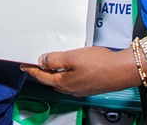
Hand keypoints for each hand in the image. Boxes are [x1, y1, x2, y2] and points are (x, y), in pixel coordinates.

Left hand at [21, 46, 137, 96]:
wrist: (122, 70)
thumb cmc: (100, 64)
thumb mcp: (72, 57)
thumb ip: (55, 59)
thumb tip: (42, 61)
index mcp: (64, 83)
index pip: (42, 76)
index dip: (32, 70)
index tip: (24, 65)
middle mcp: (71, 89)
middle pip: (51, 80)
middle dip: (42, 71)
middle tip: (34, 63)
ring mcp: (81, 88)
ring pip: (62, 80)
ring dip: (54, 71)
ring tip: (50, 62)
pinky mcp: (89, 84)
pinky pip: (72, 79)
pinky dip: (66, 72)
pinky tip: (69, 65)